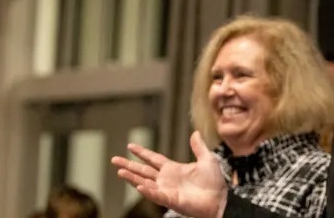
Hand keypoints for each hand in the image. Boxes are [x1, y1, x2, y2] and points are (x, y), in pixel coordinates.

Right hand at [111, 131, 227, 217]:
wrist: (220, 199)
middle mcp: (166, 179)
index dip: (142, 153)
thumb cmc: (214, 182)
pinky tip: (139, 185)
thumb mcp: (207, 160)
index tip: (130, 146)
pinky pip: (156, 195)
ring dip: (132, 178)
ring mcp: (167, 190)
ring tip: (120, 172)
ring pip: (145, 182)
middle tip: (114, 160)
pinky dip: (148, 191)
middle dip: (129, 165)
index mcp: (173, 169)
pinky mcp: (171, 200)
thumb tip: (195, 133)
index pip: (153, 159)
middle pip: (143, 171)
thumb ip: (199, 147)